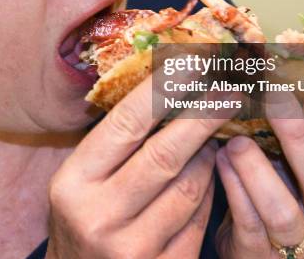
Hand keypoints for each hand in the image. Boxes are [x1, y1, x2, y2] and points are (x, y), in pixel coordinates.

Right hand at [46, 75, 234, 258]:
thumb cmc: (82, 221)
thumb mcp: (80, 181)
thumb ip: (114, 146)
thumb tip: (165, 90)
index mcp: (73, 183)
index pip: (125, 124)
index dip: (164, 89)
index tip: (195, 63)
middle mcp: (99, 216)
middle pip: (165, 155)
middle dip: (203, 116)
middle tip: (230, 90)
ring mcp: (133, 249)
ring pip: (190, 188)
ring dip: (208, 154)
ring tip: (215, 133)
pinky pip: (199, 220)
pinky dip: (209, 190)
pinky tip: (209, 173)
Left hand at [215, 94, 303, 258]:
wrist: (262, 240)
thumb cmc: (288, 182)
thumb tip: (299, 55)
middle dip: (299, 138)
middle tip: (275, 99)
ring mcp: (296, 240)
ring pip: (282, 211)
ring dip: (257, 170)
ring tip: (236, 140)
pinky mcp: (258, 252)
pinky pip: (248, 223)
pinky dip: (233, 187)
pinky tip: (219, 158)